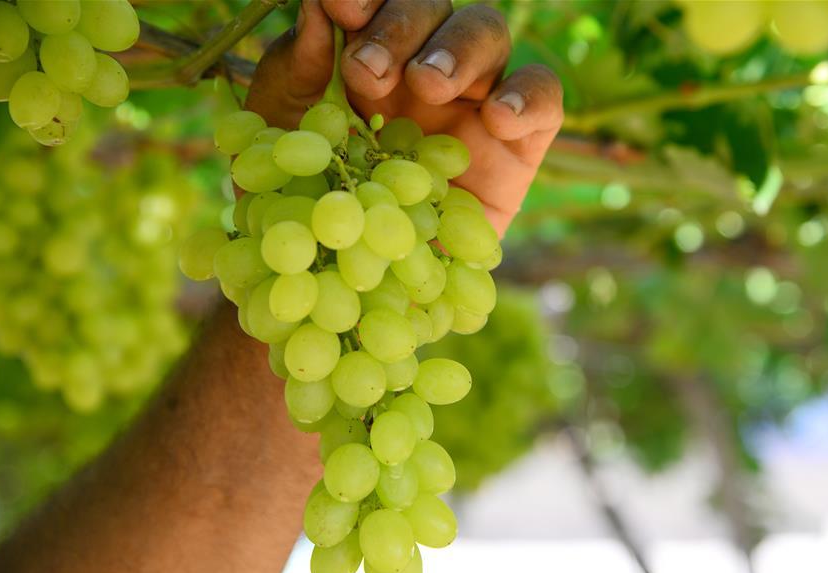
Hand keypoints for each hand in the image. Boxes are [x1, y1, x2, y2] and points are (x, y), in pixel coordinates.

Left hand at [245, 0, 563, 236]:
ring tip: (428, 86)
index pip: (379, 3)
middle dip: (401, 27)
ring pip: (488, 34)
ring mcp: (476, 102)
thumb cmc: (306, 209)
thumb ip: (295, 71)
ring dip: (457, 49)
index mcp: (370, 56)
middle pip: (434, 9)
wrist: (348, 289)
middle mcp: (425, 69)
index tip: (339, 6)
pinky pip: (545, 98)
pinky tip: (498, 119)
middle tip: (368, 72)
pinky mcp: (521, 144)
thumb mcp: (282, 140)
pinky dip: (528, 96)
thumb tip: (317, 5)